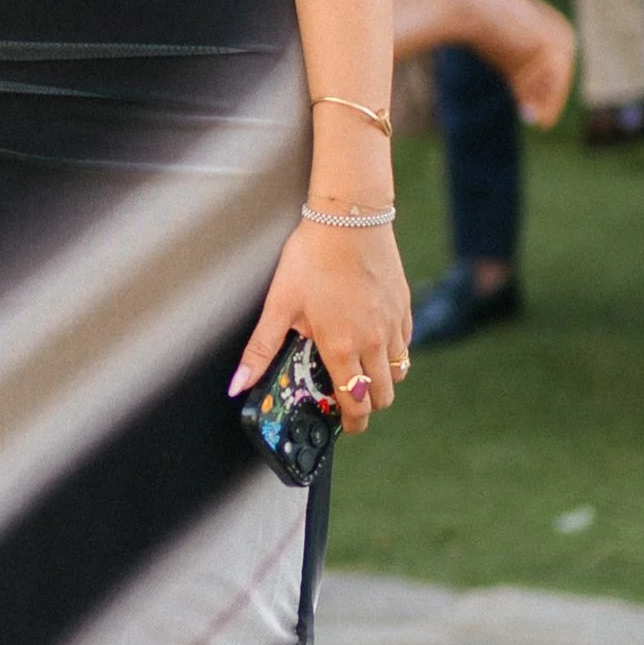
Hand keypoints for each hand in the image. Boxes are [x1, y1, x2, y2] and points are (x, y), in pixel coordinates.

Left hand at [230, 220, 411, 437]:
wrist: (349, 218)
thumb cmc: (312, 257)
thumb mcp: (279, 304)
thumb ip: (260, 349)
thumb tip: (238, 385)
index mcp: (341, 346)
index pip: (355, 403)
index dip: (352, 423)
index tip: (344, 426)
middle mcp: (373, 341)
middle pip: (382, 396)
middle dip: (367, 406)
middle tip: (349, 401)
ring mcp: (393, 324)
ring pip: (398, 372)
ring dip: (381, 380)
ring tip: (359, 370)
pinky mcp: (404, 307)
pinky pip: (405, 344)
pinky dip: (392, 353)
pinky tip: (373, 340)